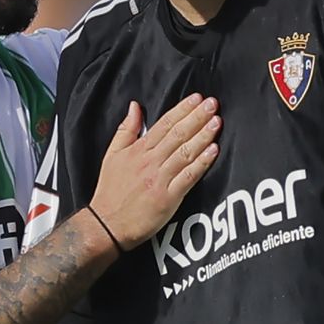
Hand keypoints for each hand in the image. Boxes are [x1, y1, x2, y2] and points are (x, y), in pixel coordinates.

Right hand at [88, 94, 220, 248]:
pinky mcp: (168, 198)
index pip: (164, 124)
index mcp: (138, 150)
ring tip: (217, 122)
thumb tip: (135, 107)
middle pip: (178, 134)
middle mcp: (150, 162)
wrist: (107, 225)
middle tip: (213, 104)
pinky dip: (201, 163)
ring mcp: (160, 179)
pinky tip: (213, 151)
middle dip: (197, 117)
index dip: (182, 109)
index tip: (197, 98)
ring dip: (203, 136)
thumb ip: (126, 129)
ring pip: (185, 152)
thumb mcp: (112, 155)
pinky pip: (188, 177)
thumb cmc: (110, 193)